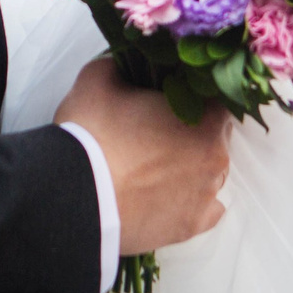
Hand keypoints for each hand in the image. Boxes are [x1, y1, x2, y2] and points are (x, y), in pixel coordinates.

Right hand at [57, 57, 228, 253]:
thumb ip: (121, 64)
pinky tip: (166, 194)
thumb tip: (125, 64)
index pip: (215, 98)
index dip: (190, 94)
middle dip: (190, 131)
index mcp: (206, 118)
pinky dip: (191, 201)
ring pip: (210, 173)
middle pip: (214, 136)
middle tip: (152, 132)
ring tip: (151, 167)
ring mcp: (206, 196)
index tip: (165, 99)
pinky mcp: (190, 227)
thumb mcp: (98, 78)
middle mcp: (217, 157)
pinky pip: (206, 210)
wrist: (75, 196)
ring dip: (189, 166)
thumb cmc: (92, 134)